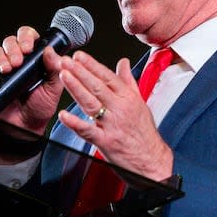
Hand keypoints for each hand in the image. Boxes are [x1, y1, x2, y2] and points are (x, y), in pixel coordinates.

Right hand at [0, 26, 65, 135]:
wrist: (24, 127)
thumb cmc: (40, 108)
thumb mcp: (53, 89)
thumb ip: (55, 70)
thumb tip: (51, 51)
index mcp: (35, 59)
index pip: (29, 37)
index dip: (27, 38)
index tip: (28, 48)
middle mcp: (18, 60)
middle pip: (11, 41)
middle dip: (13, 49)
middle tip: (17, 62)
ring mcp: (3, 67)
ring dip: (0, 57)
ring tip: (7, 69)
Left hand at [56, 51, 173, 182]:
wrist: (153, 161)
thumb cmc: (145, 133)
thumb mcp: (140, 102)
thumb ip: (128, 81)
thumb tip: (123, 62)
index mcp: (128, 98)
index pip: (108, 77)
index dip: (92, 65)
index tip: (79, 56)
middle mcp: (120, 109)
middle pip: (97, 87)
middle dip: (80, 71)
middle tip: (66, 61)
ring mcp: (112, 125)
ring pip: (91, 103)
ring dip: (76, 88)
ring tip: (64, 75)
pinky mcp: (106, 142)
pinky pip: (88, 131)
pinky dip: (75, 123)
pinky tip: (64, 115)